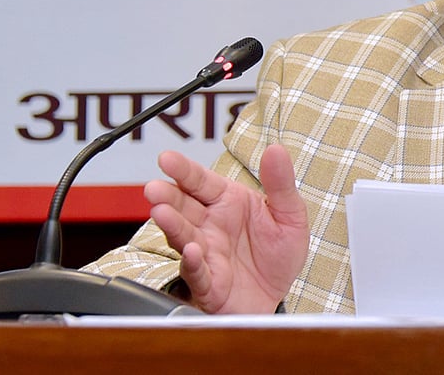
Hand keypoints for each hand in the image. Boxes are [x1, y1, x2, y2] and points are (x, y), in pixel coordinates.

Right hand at [144, 144, 309, 313]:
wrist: (279, 295)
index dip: (183, 170)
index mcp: (228, 203)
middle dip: (167, 197)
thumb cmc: (278, 254)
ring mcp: (206, 253)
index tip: (166, 158)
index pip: (200, 182)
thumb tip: (276, 149)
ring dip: (172, 225)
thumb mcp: (289, 214)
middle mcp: (210, 226)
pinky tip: (191, 251)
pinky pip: (198, 272)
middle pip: (183, 207)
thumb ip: (280, 183)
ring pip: (183, 237)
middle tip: (153, 188)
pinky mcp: (209, 283)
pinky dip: (192, 262)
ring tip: (161, 213)